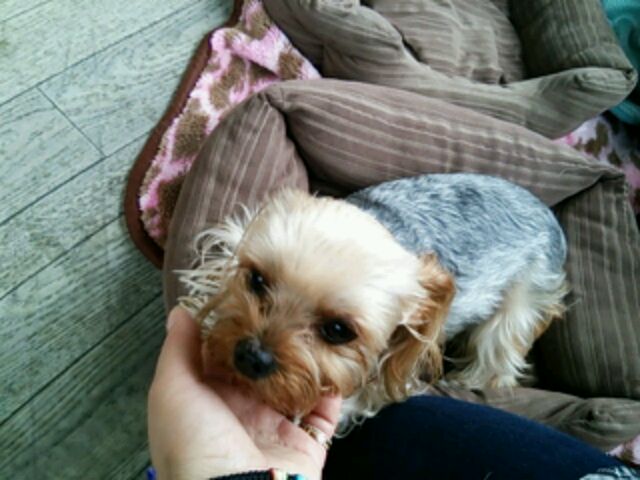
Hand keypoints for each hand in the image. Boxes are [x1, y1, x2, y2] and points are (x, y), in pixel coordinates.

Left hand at [148, 307, 341, 479]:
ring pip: (294, 389)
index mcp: (206, 403)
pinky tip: (337, 368)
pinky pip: (323, 416)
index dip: (234, 331)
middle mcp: (240, 415)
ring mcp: (274, 430)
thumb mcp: (173, 391)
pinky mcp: (304, 445)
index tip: (250, 299)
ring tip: (317, 332)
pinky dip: (332, 395)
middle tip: (291, 308)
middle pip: (260, 372)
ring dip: (306, 366)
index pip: (222, 359)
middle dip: (273, 345)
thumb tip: (180, 312)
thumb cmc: (195, 443)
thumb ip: (179, 350)